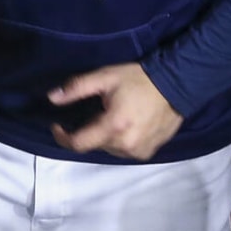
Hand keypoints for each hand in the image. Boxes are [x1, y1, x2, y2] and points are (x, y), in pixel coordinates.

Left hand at [49, 63, 183, 160]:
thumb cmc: (140, 79)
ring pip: (109, 149)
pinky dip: (120, 141)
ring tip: (113, 117)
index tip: (58, 126)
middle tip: (96, 112)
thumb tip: (52, 97)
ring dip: (105, 137)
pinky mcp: (148, 152)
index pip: (79, 143)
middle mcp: (125, 144)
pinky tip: (127, 125)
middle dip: (90, 130)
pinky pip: (125, 152)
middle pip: (94, 145)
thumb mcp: (106, 77)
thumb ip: (77, 88)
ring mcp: (138, 151)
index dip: (63, 137)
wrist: (178, 85)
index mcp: (113, 126)